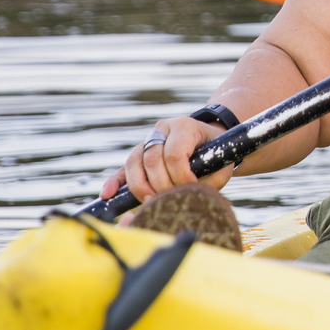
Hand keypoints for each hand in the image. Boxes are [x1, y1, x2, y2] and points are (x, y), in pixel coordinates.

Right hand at [101, 115, 236, 203]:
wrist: (210, 138)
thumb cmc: (217, 152)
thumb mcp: (222, 161)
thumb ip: (211, 179)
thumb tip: (191, 196)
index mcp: (184, 126)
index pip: (175, 153)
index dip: (181, 175)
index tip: (191, 189)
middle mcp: (162, 129)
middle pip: (151, 160)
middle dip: (161, 184)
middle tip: (171, 199)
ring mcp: (147, 140)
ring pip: (133, 163)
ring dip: (140, 187)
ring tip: (151, 202)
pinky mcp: (138, 154)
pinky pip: (122, 168)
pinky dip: (114, 182)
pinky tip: (108, 194)